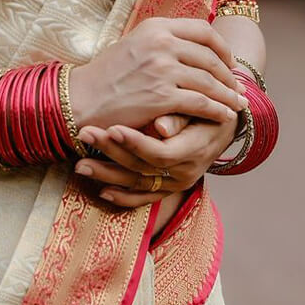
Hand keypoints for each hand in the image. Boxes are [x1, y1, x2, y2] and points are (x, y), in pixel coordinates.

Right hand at [70, 17, 245, 133]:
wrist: (81, 99)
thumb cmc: (105, 76)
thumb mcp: (132, 44)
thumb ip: (159, 41)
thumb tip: (188, 45)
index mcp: (155, 27)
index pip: (202, 30)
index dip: (222, 47)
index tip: (228, 62)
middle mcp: (161, 43)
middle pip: (210, 56)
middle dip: (229, 74)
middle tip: (238, 87)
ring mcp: (163, 69)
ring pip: (210, 80)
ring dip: (229, 94)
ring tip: (238, 103)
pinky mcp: (163, 96)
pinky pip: (202, 102)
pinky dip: (218, 110)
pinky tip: (225, 116)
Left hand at [74, 117, 238, 206]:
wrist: (224, 124)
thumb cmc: (211, 107)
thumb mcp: (203, 107)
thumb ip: (181, 116)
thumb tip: (161, 128)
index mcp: (194, 150)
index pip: (161, 153)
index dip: (136, 143)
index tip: (112, 128)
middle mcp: (185, 172)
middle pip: (143, 168)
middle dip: (111, 152)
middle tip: (85, 134)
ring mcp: (176, 183)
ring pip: (138, 184)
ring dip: (107, 175)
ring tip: (80, 165)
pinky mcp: (168, 188)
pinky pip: (145, 198)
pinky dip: (124, 197)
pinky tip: (102, 192)